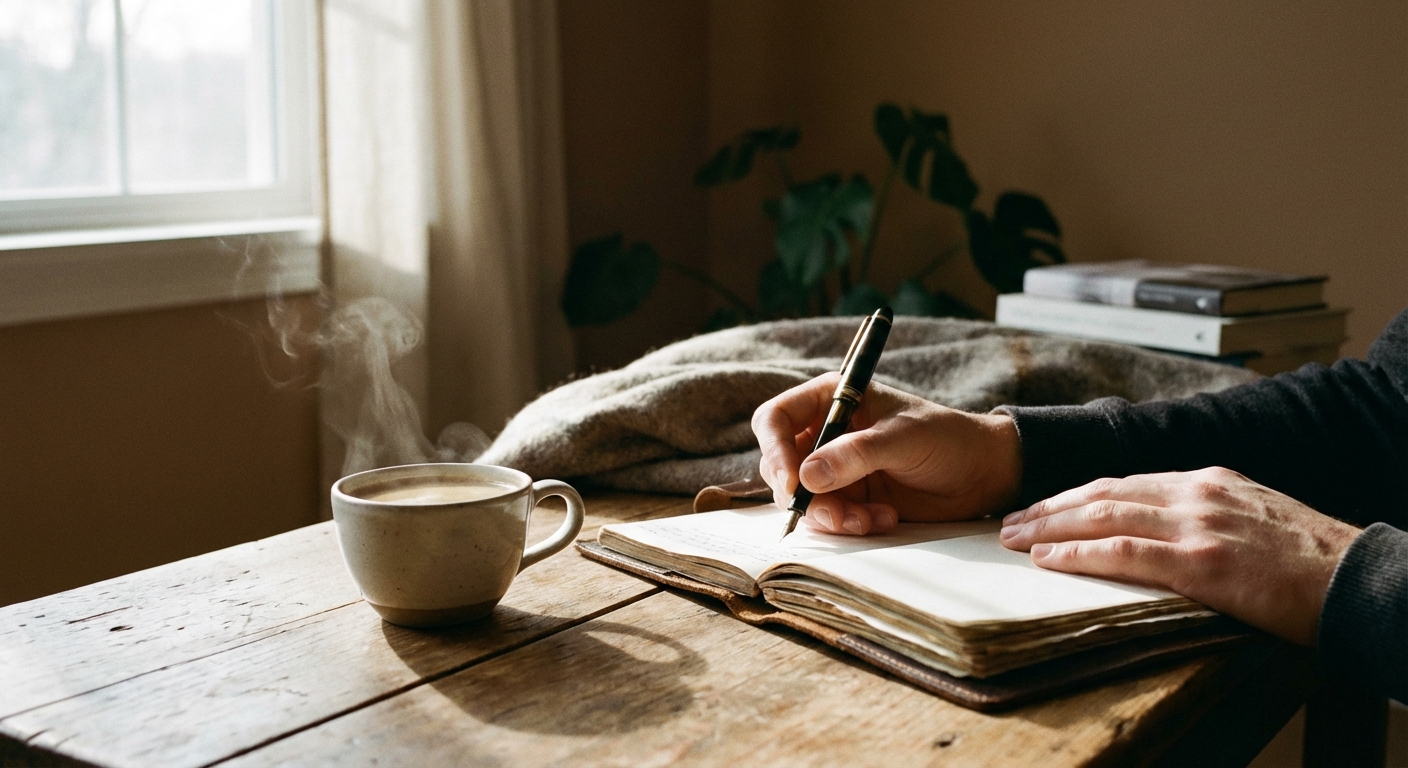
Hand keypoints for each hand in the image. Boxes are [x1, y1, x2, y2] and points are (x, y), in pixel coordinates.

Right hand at [751, 373, 1022, 534]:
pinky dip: (848, 524)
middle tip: (834, 512)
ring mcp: (834, 469)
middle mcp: (824, 433)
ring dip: (830, 515)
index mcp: (831, 399)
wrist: (982, 474)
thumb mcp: (902, 439)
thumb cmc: (946, 438)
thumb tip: (806, 477)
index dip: (775, 450)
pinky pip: (827, 518)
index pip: (775, 419)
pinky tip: (883, 518)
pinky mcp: (848, 498)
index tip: (794, 483)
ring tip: (870, 518)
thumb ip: (855, 454)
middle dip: (803, 495)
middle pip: (780, 465)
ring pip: (802, 499)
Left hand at [999, 467, 1361, 645]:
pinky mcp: (1202, 562)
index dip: (1075, 494)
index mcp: (1207, 480)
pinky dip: (1079, 553)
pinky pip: (1124, 553)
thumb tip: (1156, 531)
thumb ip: (1203, 515)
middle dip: (1049, 507)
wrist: (1358, 579)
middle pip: (1102, 492)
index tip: (1043, 507)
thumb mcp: (1251, 516)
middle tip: (1010, 522)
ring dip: (1049, 528)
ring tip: (1014, 539)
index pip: (1124, 481)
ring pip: (1103, 516)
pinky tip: (1049, 559)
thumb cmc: (1308, 559)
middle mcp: (1196, 492)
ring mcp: (1197, 525)